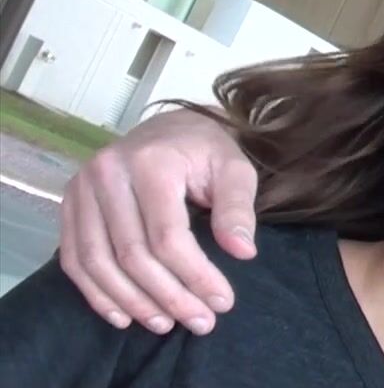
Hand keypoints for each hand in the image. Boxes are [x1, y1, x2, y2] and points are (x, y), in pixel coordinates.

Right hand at [58, 107, 258, 335]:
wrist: (168, 128)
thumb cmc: (205, 151)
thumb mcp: (234, 169)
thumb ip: (238, 208)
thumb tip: (243, 252)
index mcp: (152, 162)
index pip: (168, 236)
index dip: (195, 276)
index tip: (223, 302)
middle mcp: (108, 174)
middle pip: (132, 254)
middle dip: (168, 296)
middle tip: (201, 322)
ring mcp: (81, 189)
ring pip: (99, 262)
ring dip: (132, 302)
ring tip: (166, 324)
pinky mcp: (69, 204)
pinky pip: (74, 259)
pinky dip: (96, 293)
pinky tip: (123, 316)